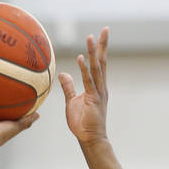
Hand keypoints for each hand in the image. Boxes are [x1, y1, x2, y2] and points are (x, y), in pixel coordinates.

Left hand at [59, 27, 108, 144]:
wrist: (90, 139)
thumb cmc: (82, 123)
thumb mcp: (72, 101)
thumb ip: (68, 87)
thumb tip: (63, 73)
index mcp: (97, 86)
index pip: (99, 64)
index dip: (99, 49)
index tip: (101, 34)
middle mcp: (100, 87)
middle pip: (102, 62)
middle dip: (103, 45)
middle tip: (105, 29)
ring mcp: (98, 93)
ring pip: (96, 69)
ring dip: (93, 53)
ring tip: (90, 37)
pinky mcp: (94, 99)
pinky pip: (88, 82)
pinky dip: (84, 70)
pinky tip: (81, 58)